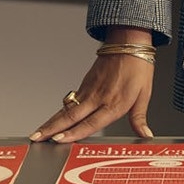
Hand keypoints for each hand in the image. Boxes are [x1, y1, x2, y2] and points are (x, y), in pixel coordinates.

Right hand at [28, 52, 154, 142]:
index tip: (59, 139)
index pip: (91, 122)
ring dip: (50, 123)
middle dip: (52, 129)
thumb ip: (139, 118)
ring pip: (66, 110)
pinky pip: (69, 102)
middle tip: (37, 139)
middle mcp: (98, 98)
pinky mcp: (84, 85)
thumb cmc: (138, 68)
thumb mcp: (144, 95)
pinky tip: (50, 122)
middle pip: (71, 117)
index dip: (74, 132)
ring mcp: (89, 91)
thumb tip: (145, 135)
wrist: (128, 44)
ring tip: (37, 133)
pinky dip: (58, 113)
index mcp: (114, 103)